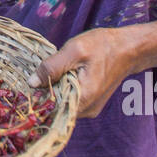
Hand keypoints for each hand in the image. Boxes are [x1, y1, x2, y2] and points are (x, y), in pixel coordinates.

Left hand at [29, 17, 156, 117]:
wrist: (129, 49)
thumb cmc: (103, 46)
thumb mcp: (75, 50)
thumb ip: (52, 67)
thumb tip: (32, 83)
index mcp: (83, 98)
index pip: (51, 110)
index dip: (36, 99)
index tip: (26, 86)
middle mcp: (87, 110)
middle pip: (55, 109)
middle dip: (44, 93)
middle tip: (38, 74)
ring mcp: (90, 109)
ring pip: (63, 105)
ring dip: (54, 91)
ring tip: (51, 72)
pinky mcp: (91, 104)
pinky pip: (71, 102)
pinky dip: (63, 90)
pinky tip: (62, 76)